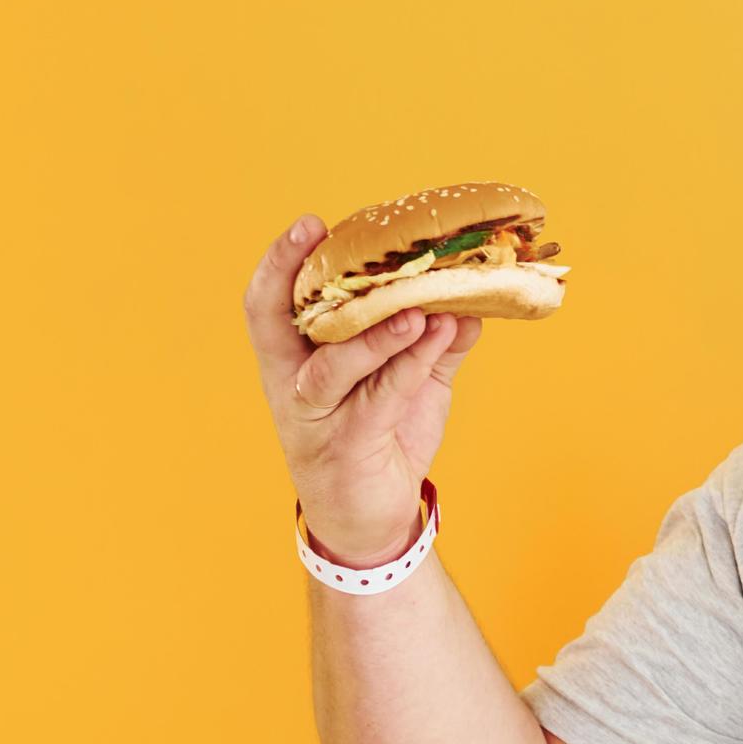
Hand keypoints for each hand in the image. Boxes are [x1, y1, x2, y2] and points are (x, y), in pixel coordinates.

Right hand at [241, 214, 487, 562]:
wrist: (373, 518)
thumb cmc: (382, 438)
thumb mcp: (411, 383)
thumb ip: (434, 344)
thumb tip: (470, 304)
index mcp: (298, 359)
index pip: (272, 304)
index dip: (282, 264)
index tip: (309, 225)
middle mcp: (294, 384)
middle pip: (276, 323)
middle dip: (291, 276)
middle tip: (324, 236)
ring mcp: (315, 417)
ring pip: (335, 364)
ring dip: (377, 332)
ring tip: (418, 307)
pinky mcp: (347, 445)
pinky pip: (378, 398)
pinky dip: (409, 364)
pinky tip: (438, 336)